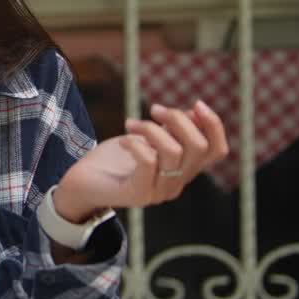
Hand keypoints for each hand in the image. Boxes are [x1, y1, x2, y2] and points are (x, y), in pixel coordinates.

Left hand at [55, 100, 229, 220]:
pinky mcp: (139, 194)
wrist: (82, 184)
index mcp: (183, 170)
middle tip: (154, 109)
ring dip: (152, 129)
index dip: (213, 125)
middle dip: (178, 120)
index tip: (196, 104)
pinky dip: (136, 143)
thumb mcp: (148, 138)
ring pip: (174, 152)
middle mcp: (177, 184)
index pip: (216, 151)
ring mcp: (159, 192)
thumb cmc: (115, 158)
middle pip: (198, 147)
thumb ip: (172, 129)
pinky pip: (149, 162)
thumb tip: (194, 113)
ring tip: (131, 124)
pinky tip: (123, 140)